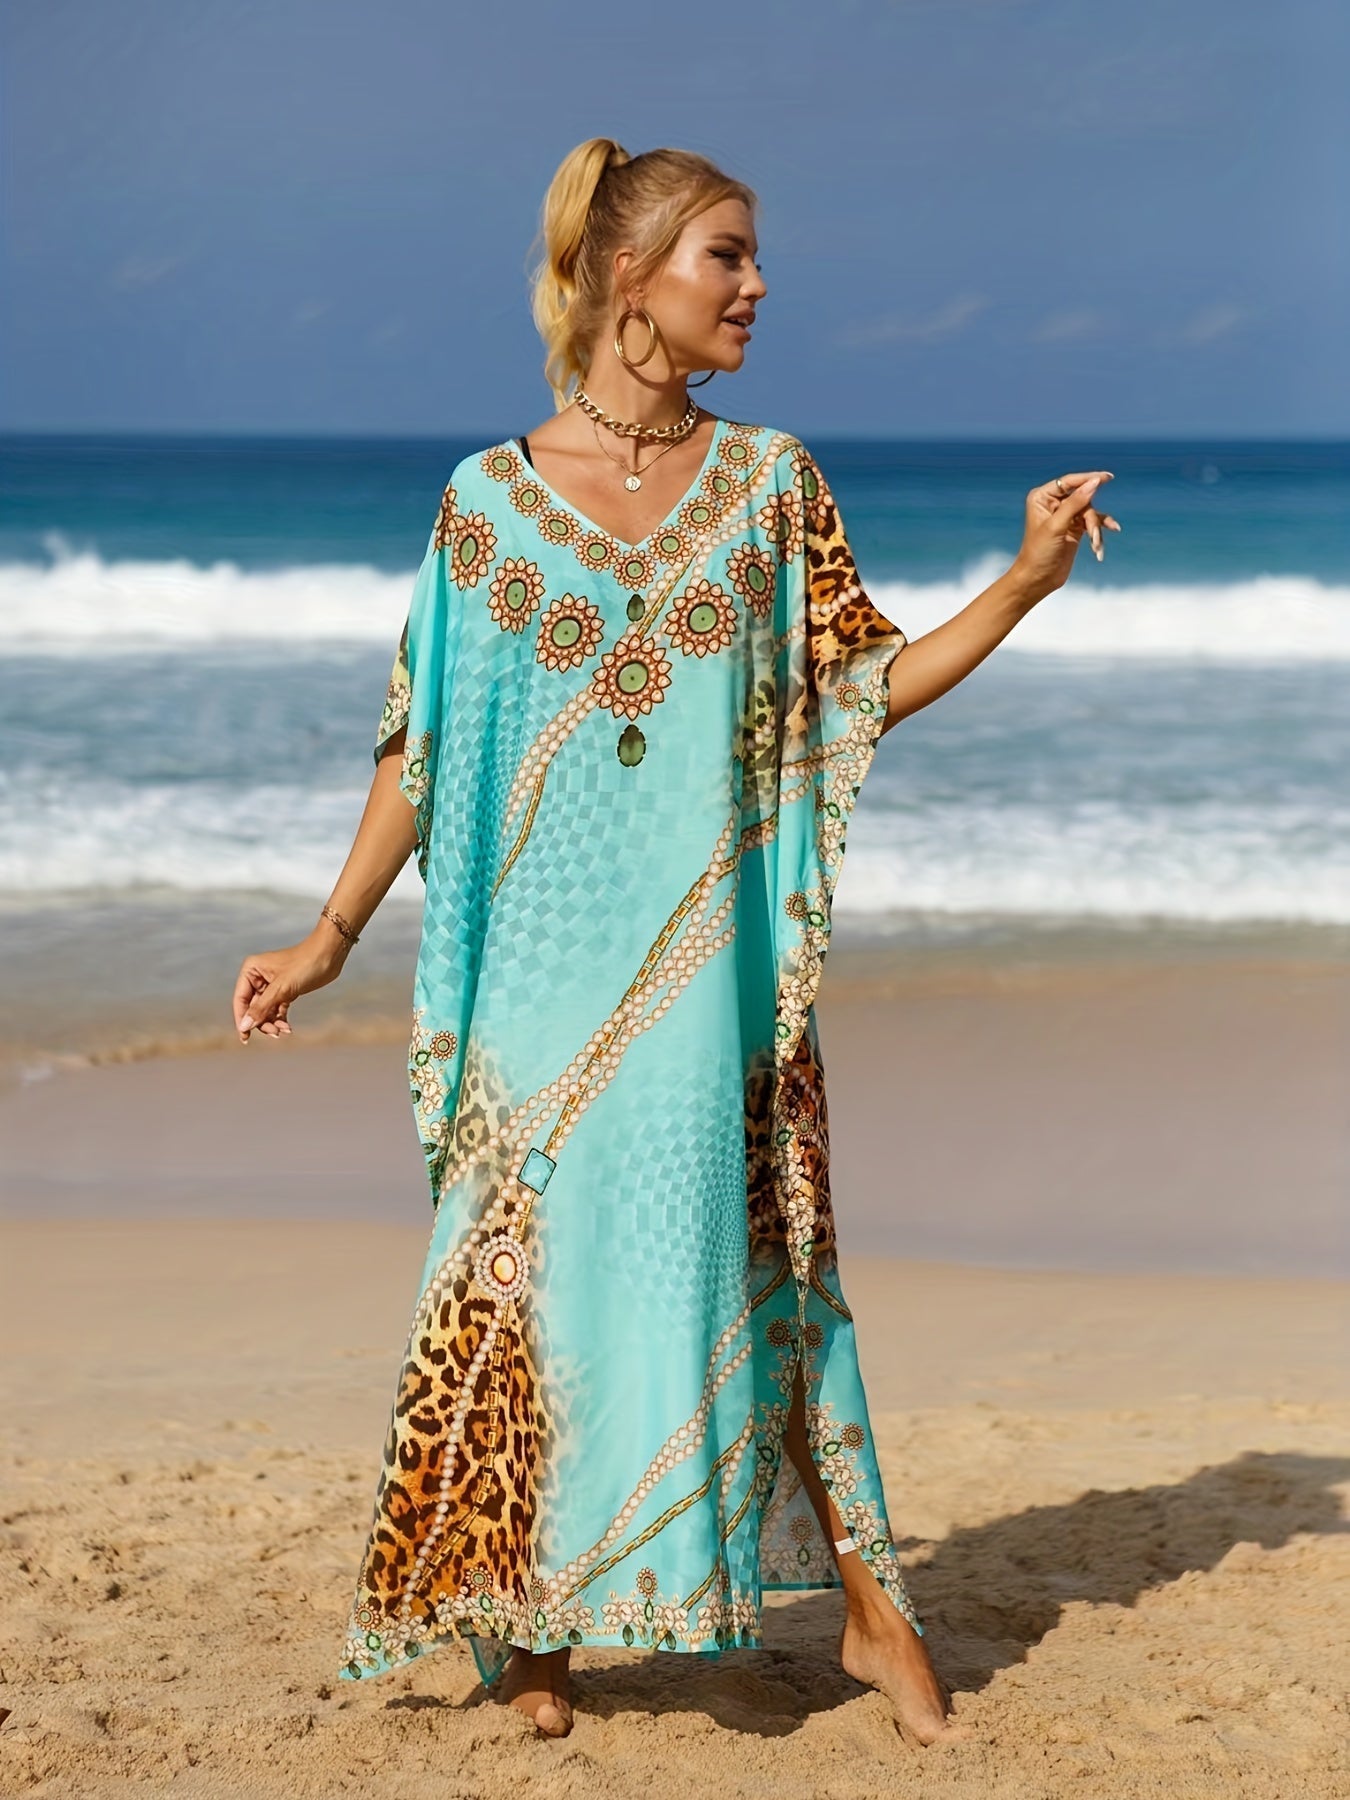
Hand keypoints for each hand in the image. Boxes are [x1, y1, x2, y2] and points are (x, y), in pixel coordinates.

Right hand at [232, 932, 346, 1042]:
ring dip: (272, 1022)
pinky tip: (287, 1027)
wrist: (330, 955)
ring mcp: (272, 984)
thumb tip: (244, 1026)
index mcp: (252, 970)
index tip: (245, 1037)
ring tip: (284, 1030)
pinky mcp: (285, 990)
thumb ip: (261, 1008)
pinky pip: (277, 1009)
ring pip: (265, 1010)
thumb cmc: (305, 964)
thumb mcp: (281, 988)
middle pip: (253, 1007)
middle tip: (275, 1033)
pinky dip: (280, 1019)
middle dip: (262, 1022)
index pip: (241, 999)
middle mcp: (259, 976)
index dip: (242, 1019)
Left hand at [1011, 470, 1121, 600]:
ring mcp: (1065, 516)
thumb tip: (1094, 482)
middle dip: (1090, 518)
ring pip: (1089, 513)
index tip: (1107, 477)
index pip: (1069, 482)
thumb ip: (1076, 502)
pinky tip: (1101, 545)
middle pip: (1083, 498)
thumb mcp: (1057, 526)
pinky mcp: (1074, 529)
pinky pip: (1092, 524)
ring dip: (1094, 530)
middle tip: (1092, 534)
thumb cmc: (1039, 552)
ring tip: (1096, 545)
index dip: (1088, 478)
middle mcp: (1053, 504)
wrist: (1037, 580)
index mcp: (1042, 497)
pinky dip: (1098, 533)